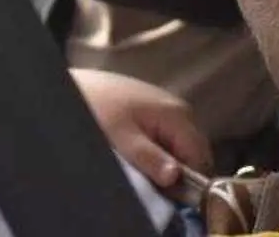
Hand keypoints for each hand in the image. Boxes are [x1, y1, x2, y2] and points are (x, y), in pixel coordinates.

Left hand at [71, 68, 212, 188]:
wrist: (78, 85)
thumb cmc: (99, 109)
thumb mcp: (122, 139)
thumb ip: (150, 158)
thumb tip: (175, 177)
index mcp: (177, 115)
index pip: (200, 155)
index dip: (189, 178)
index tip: (169, 194)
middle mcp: (180, 108)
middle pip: (193, 149)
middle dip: (179, 169)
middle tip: (153, 183)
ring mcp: (169, 106)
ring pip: (181, 143)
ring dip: (168, 160)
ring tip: (142, 166)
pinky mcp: (157, 107)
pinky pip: (169, 134)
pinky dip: (160, 148)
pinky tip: (139, 151)